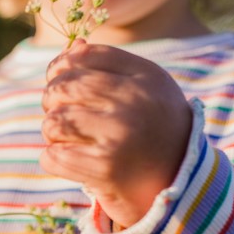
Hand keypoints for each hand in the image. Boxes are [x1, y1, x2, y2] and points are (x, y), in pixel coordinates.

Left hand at [40, 40, 192, 227]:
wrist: (180, 186)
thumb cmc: (154, 133)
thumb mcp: (146, 92)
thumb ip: (111, 69)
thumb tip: (72, 47)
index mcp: (147, 76)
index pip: (85, 55)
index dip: (61, 66)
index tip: (59, 80)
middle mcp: (135, 101)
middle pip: (62, 87)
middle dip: (52, 101)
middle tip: (64, 116)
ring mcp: (120, 134)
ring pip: (53, 121)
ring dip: (53, 133)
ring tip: (70, 140)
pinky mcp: (105, 168)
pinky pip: (52, 156)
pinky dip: (54, 160)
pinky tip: (73, 161)